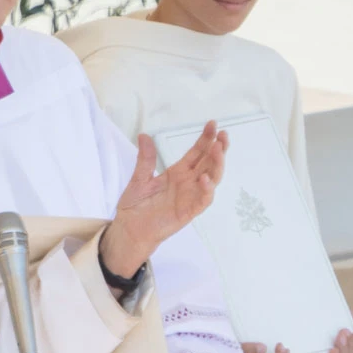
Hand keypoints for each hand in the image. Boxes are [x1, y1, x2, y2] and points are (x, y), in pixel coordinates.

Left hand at [101, 121, 227, 276]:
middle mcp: (188, 183)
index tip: (213, 124)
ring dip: (217, 165)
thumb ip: (145, 159)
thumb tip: (144, 135)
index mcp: (178, 172)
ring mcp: (190, 196)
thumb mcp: (139, 178)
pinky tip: (205, 178)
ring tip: (218, 150)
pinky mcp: (188, 211)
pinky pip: (202, 200)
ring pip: (211, 179)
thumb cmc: (135, 205)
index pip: (197, 153)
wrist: (129, 228)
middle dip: (218, 148)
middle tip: (223, 135)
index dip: (205, 139)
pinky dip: (206, 190)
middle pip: (209, 163)